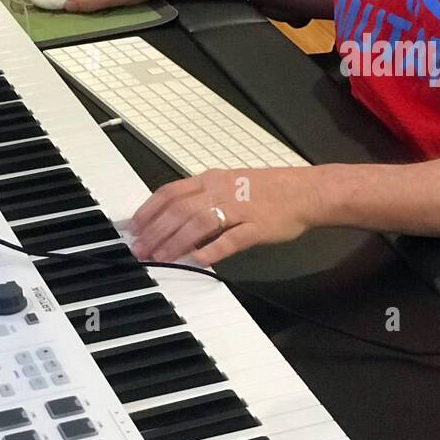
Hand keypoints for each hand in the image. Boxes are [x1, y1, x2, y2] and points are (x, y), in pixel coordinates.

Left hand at [129, 167, 323, 265]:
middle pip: (180, 210)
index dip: (149, 210)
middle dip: (155, 231)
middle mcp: (222, 191)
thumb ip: (203, 199)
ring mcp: (240, 208)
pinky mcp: (257, 227)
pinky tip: (198, 260)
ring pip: (199, 223)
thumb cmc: (268, 189)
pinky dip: (212, 250)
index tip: (133, 227)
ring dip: (176, 242)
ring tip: (160, 257)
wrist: (306, 191)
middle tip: (140, 249)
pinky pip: (231, 239)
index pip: (171, 192)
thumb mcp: (230, 185)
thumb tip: (174, 219)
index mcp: (212, 179)